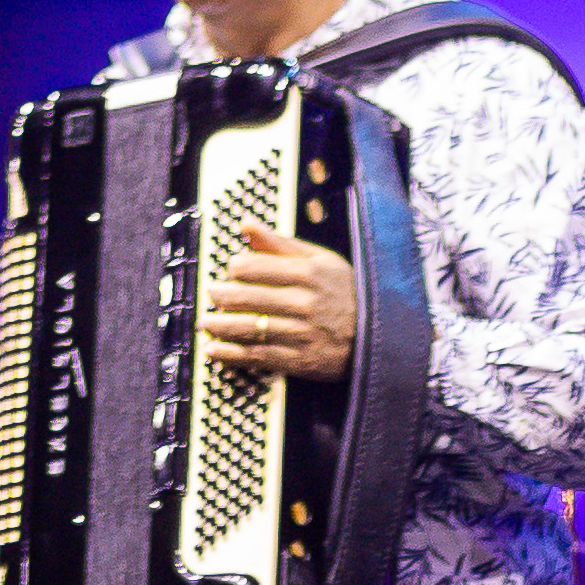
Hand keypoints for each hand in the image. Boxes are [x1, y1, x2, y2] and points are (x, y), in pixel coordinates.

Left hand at [200, 228, 357, 384]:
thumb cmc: (344, 293)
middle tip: (212, 294)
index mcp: (306, 273)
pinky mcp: (300, 361)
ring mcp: (301, 334)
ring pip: (247, 328)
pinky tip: (214, 350)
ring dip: (218, 326)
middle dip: (219, 296)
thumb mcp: (320, 260)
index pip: (252, 267)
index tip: (231, 272)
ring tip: (206, 322)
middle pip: (244, 297)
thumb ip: (279, 243)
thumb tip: (246, 224)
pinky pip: (258, 356)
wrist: (379, 338)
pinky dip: (231, 354)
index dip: (234, 268)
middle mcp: (302, 303)